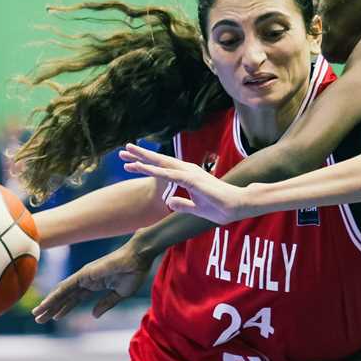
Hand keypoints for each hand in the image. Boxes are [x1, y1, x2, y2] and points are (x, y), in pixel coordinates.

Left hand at [31, 242, 151, 322]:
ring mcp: (84, 276)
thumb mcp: (120, 294)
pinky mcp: (84, 274)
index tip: (55, 318)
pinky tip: (47, 303)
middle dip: (52, 308)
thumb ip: (106, 304)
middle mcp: (86, 279)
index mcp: (94, 284)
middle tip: (39, 319)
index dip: (64, 308)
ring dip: (49, 303)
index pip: (75, 299)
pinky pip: (67, 287)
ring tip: (37, 314)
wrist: (139, 257)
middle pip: (65, 297)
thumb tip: (93, 315)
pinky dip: (56, 295)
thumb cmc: (134, 272)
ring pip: (62, 292)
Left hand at [120, 143, 249, 223]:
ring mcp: (190, 175)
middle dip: (140, 156)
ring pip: (162, 165)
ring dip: (144, 159)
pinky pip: (171, 176)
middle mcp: (187, 171)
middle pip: (159, 162)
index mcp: (187, 177)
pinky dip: (157, 171)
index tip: (129, 164)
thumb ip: (182, 205)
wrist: (238, 206)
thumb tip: (169, 202)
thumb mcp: (196, 209)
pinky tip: (144, 168)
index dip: (145, 165)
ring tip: (127, 154)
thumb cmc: (220, 207)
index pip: (163, 169)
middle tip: (122, 151)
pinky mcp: (193, 181)